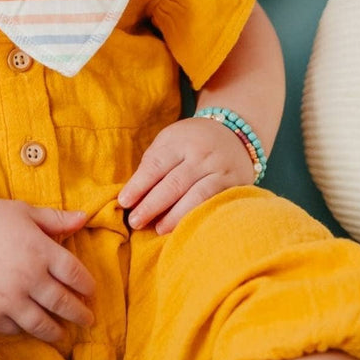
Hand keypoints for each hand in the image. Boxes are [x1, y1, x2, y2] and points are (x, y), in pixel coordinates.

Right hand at [0, 200, 94, 342]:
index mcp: (42, 251)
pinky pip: (15, 329)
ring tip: (62, 333)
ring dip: (57, 331)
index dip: (87, 286)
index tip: (90, 291)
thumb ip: (56, 219)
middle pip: (64, 303)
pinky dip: (25, 330)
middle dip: (80, 314)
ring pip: (43, 324)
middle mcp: (30, 278)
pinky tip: (31, 328)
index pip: (76, 275)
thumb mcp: (26, 212)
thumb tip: (85, 217)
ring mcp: (10, 299)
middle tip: (87, 319)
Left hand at [118, 116, 254, 234]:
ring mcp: (219, 168)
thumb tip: (133, 195)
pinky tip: (186, 225)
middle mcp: (200, 154)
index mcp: (179, 140)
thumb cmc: (191, 140)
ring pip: (196, 195)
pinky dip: (198, 214)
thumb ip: (153, 163)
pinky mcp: (235, 183)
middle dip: (152, 205)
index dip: (138, 185)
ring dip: (175, 215)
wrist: (235, 130)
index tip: (124, 202)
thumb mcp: (170, 140)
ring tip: (158, 229)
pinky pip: (214, 201)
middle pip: (174, 183)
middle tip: (135, 222)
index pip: (155, 165)